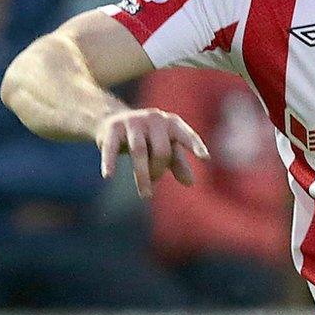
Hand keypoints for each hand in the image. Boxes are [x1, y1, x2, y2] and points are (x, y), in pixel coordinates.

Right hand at [95, 108, 209, 196]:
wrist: (112, 120)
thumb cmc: (147, 138)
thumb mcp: (165, 148)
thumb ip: (178, 163)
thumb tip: (190, 182)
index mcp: (172, 123)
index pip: (186, 135)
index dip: (195, 145)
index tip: (205, 157)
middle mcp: (154, 118)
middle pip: (161, 150)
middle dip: (158, 170)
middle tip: (154, 182)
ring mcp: (132, 122)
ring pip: (139, 152)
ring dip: (142, 176)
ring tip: (146, 195)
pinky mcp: (112, 128)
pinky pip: (111, 148)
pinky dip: (110, 162)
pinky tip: (108, 176)